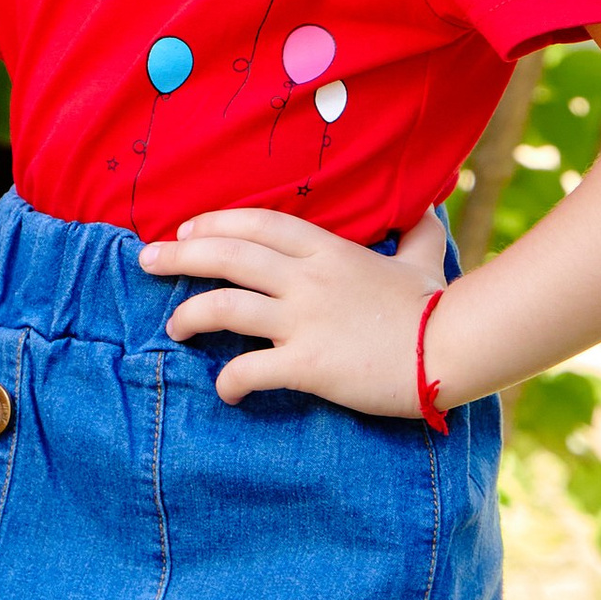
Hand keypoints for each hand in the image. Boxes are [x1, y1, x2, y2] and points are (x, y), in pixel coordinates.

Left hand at [138, 206, 451, 413]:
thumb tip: (429, 207)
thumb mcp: (425, 258)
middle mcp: (308, 279)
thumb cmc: (438, 306)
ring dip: (190, 315)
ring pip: (225, 307)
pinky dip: (229, 382)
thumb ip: (418, 232)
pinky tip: (224, 391)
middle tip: (145, 260)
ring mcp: (304, 321)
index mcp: (328, 251)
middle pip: (228, 256)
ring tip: (174, 326)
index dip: (217, 222)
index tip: (186, 228)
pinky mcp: (308, 364)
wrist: (455, 348)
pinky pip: (250, 370)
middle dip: (179, 255)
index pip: (259, 224)